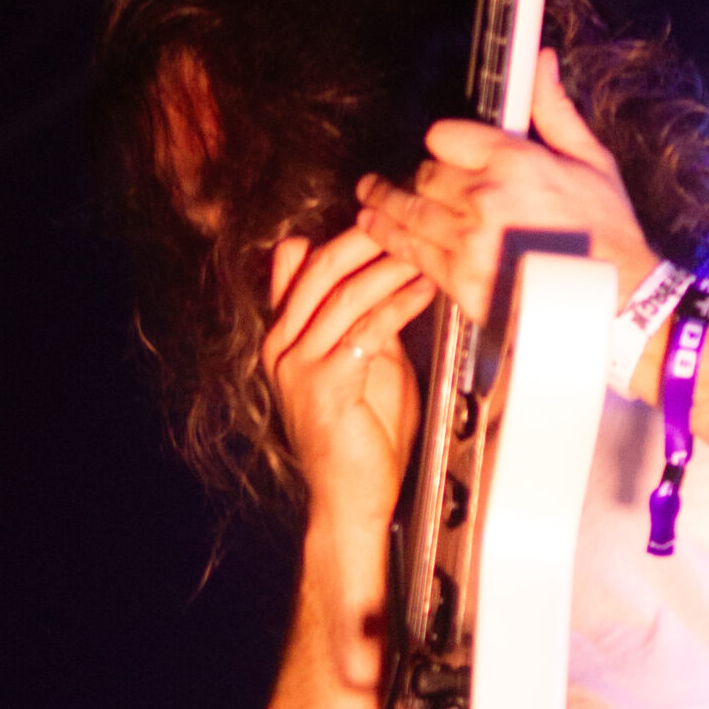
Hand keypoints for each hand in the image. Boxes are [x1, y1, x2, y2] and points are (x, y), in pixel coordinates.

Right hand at [261, 227, 433, 520]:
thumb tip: (386, 273)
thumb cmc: (363, 433)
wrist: (349, 498)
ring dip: (390, 265)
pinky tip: (424, 288)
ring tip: (426, 247)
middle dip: (365, 236)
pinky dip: (399, 303)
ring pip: (344, 294)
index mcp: (285, 335)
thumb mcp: (364, 362)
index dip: (340, 233)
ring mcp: (298, 365)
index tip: (381, 210)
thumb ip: (364, 320)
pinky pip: (365, 330)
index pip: (302, 265)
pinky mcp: (324, 386)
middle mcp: (282, 345)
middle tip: (405, 215)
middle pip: (319, 269)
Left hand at [355, 48, 657, 329]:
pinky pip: (411, 251)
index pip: (444, 136)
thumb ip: (554, 110)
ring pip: (407, 211)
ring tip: (367, 197)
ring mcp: (468, 240)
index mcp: (514, 160)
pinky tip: (375, 228)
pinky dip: (389, 237)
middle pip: (424, 175)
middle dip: (417, 178)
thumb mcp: (592, 160)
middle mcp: (484, 196)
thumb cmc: (607, 230)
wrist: (615, 300)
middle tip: (399, 179)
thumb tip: (540, 62)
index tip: (444, 151)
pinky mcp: (460, 279)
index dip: (443, 143)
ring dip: (383, 202)